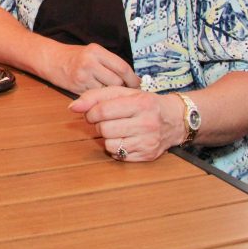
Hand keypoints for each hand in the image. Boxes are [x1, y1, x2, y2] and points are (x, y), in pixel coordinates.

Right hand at [47, 42, 140, 92]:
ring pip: (107, 91)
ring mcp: (83, 76)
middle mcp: (90, 62)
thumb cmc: (74, 56)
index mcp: (96, 51)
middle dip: (122, 87)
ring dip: (110, 93)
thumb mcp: (92, 52)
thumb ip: (110, 62)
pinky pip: (96, 96)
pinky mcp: (77, 88)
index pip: (122, 67)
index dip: (133, 79)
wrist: (51, 60)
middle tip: (122, 89)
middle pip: (117, 81)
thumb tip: (132, 78)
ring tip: (108, 90)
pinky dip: (99, 96)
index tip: (137, 84)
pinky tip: (97, 93)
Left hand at [69, 86, 184, 161]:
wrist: (175, 119)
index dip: (90, 112)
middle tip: (106, 121)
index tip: (92, 113)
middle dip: (99, 125)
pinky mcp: (148, 156)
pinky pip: (119, 155)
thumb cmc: (144, 103)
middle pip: (104, 129)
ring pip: (109, 144)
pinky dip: (116, 148)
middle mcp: (147, 123)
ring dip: (106, 137)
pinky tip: (125, 138)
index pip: (102, 110)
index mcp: (140, 103)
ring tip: (116, 129)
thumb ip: (95, 96)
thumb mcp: (122, 92)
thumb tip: (72, 107)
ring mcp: (148, 141)